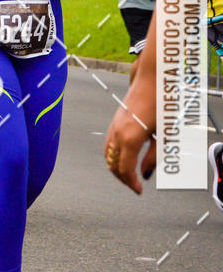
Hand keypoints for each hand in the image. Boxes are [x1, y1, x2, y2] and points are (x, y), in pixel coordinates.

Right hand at [103, 75, 156, 193]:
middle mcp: (117, 135)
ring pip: (108, 156)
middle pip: (113, 165)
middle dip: (123, 179)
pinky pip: (108, 146)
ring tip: (128, 175)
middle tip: (135, 186)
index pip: (126, 169)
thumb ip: (154, 156)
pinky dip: (113, 157)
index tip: (139, 191)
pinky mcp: (113, 123)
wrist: (151, 80)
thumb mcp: (163, 134)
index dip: (132, 183)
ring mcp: (113, 128)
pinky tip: (123, 159)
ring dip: (117, 169)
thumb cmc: (161, 105)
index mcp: (130, 139)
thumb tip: (145, 173)